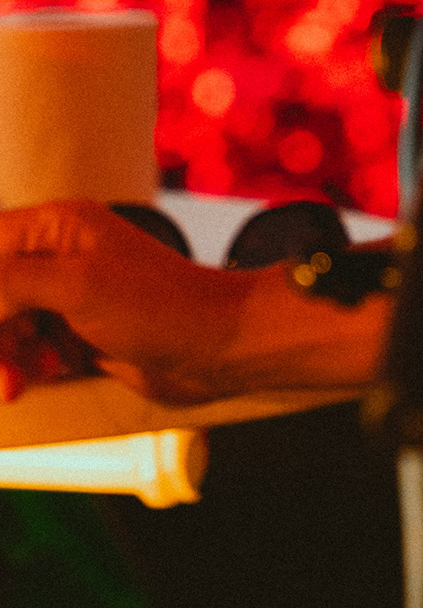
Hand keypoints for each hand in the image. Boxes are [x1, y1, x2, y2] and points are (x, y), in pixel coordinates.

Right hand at [0, 201, 245, 407]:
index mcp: (57, 226)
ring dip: (6, 356)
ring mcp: (68, 296)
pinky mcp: (78, 334)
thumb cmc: (160, 305)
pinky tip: (49, 373)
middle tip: (2, 369)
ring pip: (5, 325)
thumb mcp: (77, 285)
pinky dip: (27, 367)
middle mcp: (58, 256)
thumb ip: (10, 280)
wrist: (216, 348)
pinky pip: (28, 350)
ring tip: (21, 381)